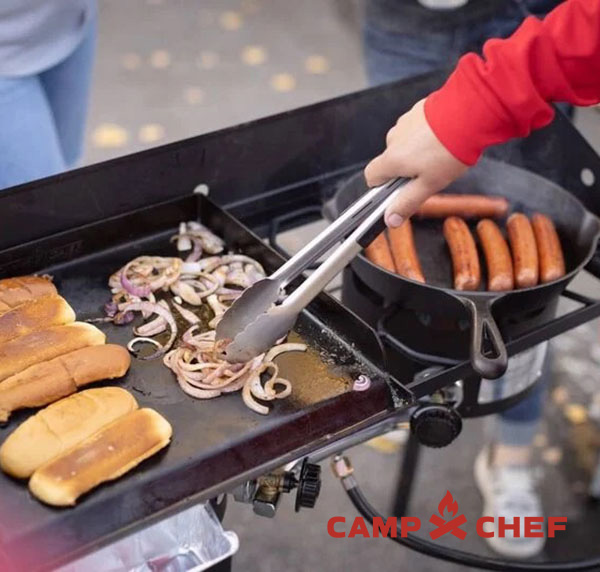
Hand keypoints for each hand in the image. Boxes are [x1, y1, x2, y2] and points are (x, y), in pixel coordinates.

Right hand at [364, 99, 468, 227]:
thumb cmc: (449, 151)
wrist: (469, 113)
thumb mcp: (429, 185)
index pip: (371, 176)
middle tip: (428, 174)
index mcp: (392, 159)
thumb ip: (407, 203)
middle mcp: (393, 139)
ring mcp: (405, 122)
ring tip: (440, 154)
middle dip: (405, 168)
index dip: (381, 186)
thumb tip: (390, 220)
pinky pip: (416, 128)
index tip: (397, 190)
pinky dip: (425, 135)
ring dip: (416, 150)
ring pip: (404, 143)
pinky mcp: (418, 110)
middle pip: (390, 160)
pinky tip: (443, 138)